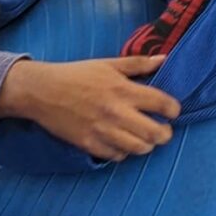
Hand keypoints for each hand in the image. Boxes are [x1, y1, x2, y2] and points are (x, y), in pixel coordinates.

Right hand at [0, 57, 179, 160]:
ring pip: (139, 148)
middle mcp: (116, 112)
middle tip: (162, 130)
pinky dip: (124, 152)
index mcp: (123, 89)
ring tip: (144, 138)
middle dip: (165, 134)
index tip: (171, 111)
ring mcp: (103, 130)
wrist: (42, 91)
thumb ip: (137, 63)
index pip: (162, 104)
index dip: (173, 109)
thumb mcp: (107, 64)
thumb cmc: (76, 74)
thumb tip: (164, 59)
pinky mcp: (89, 144)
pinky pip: (117, 156)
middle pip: (155, 133)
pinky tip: (121, 142)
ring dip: (146, 144)